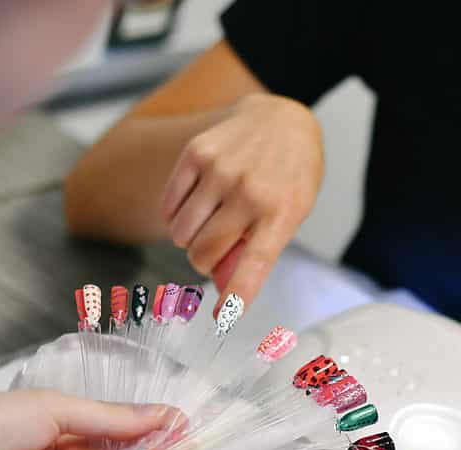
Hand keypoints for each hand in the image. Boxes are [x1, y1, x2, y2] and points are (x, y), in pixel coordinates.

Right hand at [162, 93, 323, 312]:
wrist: (283, 120)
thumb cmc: (289, 176)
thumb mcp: (291, 214)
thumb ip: (259, 251)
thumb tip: (223, 292)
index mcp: (281, 213)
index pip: (253, 265)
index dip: (236, 296)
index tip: (222, 318)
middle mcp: (250, 192)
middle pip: (203, 253)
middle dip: (203, 262)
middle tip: (213, 250)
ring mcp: (221, 170)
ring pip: (181, 233)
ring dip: (188, 239)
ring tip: (206, 224)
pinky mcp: (196, 153)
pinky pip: (169, 205)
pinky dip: (175, 216)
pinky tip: (193, 206)